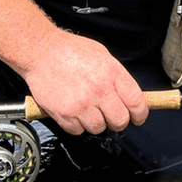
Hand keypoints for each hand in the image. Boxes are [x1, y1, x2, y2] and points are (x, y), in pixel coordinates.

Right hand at [24, 26, 148, 135]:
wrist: (41, 50)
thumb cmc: (69, 50)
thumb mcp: (102, 55)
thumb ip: (117, 76)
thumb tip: (130, 96)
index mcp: (112, 73)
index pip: (136, 102)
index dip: (140, 113)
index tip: (138, 117)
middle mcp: (99, 90)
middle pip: (120, 121)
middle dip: (118, 121)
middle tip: (112, 115)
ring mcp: (81, 104)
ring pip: (99, 128)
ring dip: (95, 122)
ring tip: (87, 107)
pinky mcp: (64, 114)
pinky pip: (78, 131)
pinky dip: (76, 124)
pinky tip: (73, 109)